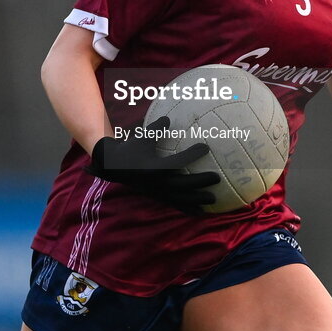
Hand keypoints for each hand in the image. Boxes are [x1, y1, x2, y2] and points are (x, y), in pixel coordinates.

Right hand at [85, 117, 219, 209]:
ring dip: (198, 199)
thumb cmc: (132, 149)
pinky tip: (202, 212)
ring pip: (181, 198)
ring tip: (214, 199)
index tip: (206, 147)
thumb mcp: (142, 137)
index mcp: (154, 167)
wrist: (115, 167)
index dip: (191, 155)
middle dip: (200, 182)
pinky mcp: (158, 198)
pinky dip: (189, 209)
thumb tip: (168, 118)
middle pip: (182, 184)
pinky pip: (176, 205)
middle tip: (217, 177)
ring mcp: (158, 192)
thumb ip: (156, 128)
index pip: (177, 161)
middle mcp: (157, 182)